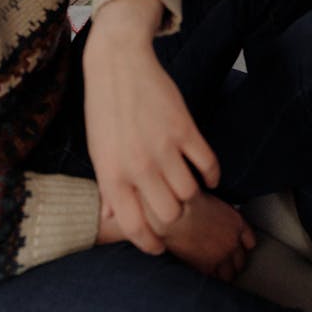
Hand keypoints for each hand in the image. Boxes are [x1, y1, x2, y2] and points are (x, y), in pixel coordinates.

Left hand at [83, 0, 219, 255]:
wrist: (118, 65)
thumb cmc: (104, 110)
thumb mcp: (99, 152)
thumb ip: (108, 188)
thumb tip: (112, 218)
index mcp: (112, 176)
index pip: (134, 227)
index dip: (149, 244)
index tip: (159, 247)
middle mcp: (138, 167)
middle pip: (169, 216)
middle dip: (174, 219)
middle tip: (176, 211)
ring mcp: (163, 148)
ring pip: (190, 194)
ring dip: (193, 196)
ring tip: (190, 190)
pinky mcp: (185, 130)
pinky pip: (209, 165)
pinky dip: (212, 176)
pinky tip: (208, 175)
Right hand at [154, 192, 256, 281]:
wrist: (176, 213)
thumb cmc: (187, 202)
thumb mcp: (211, 202)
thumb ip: (220, 214)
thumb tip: (215, 220)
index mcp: (237, 224)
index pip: (249, 242)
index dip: (242, 248)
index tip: (237, 250)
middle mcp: (232, 242)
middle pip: (240, 261)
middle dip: (233, 263)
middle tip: (226, 265)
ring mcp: (221, 256)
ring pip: (229, 273)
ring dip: (224, 274)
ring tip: (217, 276)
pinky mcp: (206, 267)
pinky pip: (214, 280)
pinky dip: (211, 279)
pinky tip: (206, 278)